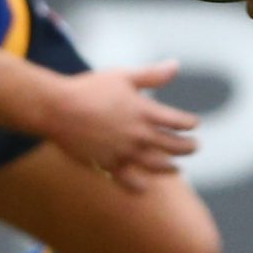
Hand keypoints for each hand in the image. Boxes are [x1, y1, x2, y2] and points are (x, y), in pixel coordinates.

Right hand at [41, 62, 200, 190]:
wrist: (58, 108)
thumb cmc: (89, 89)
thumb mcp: (123, 76)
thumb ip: (152, 75)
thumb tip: (176, 65)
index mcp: (145, 111)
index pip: (178, 121)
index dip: (189, 123)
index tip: (193, 124)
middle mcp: (138, 135)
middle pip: (173, 146)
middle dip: (187, 147)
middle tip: (194, 147)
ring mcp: (124, 152)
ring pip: (156, 166)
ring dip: (170, 169)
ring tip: (178, 170)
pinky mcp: (107, 164)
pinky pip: (128, 181)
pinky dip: (139, 187)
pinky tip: (145, 187)